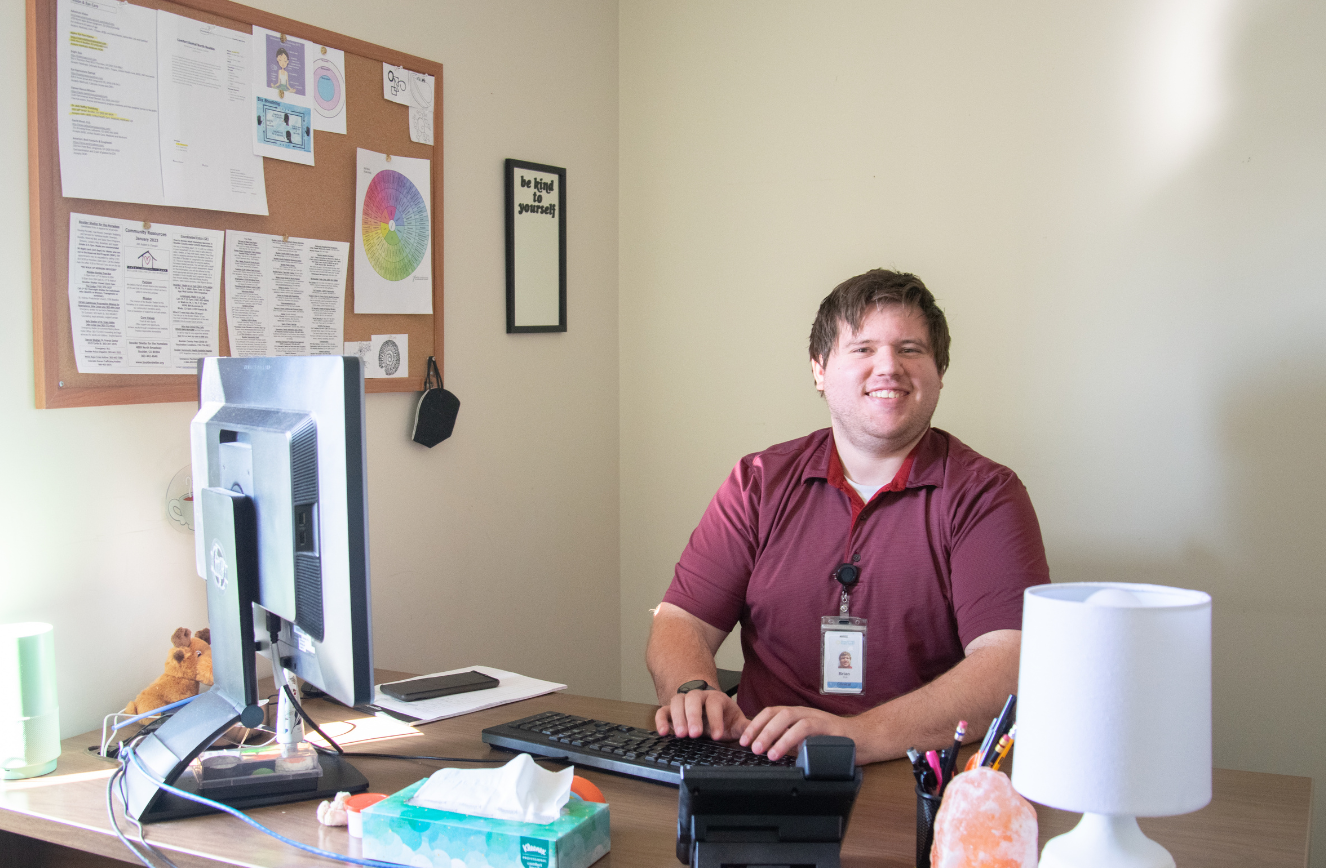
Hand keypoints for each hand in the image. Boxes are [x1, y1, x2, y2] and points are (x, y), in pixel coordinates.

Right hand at [655, 688, 747, 741]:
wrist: (706, 706)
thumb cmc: (721, 716)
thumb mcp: (734, 721)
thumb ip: (744, 728)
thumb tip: (757, 736)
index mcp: (716, 698)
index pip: (714, 704)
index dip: (715, 719)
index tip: (717, 736)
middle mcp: (698, 697)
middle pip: (693, 699)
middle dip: (694, 716)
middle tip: (695, 734)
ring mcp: (683, 702)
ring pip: (677, 702)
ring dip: (678, 718)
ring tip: (681, 735)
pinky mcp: (670, 710)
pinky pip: (663, 711)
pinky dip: (661, 720)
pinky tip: (663, 732)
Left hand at [739, 705, 856, 761]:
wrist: (865, 739)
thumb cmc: (835, 742)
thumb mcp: (807, 743)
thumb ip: (790, 744)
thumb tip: (768, 752)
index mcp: (798, 715)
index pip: (771, 713)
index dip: (755, 725)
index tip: (743, 740)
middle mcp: (804, 713)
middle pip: (776, 713)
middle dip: (759, 729)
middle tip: (749, 746)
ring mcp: (816, 717)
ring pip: (788, 718)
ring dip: (772, 734)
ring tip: (763, 751)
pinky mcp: (828, 727)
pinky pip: (806, 728)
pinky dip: (790, 739)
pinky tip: (781, 752)